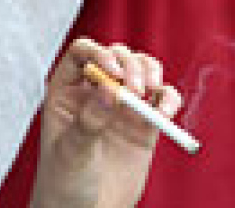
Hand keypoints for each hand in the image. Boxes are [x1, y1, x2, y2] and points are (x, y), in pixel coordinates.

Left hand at [32, 38, 183, 207]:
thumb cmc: (65, 181)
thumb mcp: (72, 151)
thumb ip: (89, 119)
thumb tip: (109, 88)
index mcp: (66, 90)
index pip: (83, 52)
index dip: (99, 53)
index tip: (113, 72)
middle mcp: (95, 92)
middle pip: (117, 56)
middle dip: (130, 65)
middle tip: (135, 90)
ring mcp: (121, 106)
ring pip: (141, 70)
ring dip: (151, 73)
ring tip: (148, 94)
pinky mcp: (144, 125)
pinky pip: (162, 99)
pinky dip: (169, 99)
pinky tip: (165, 114)